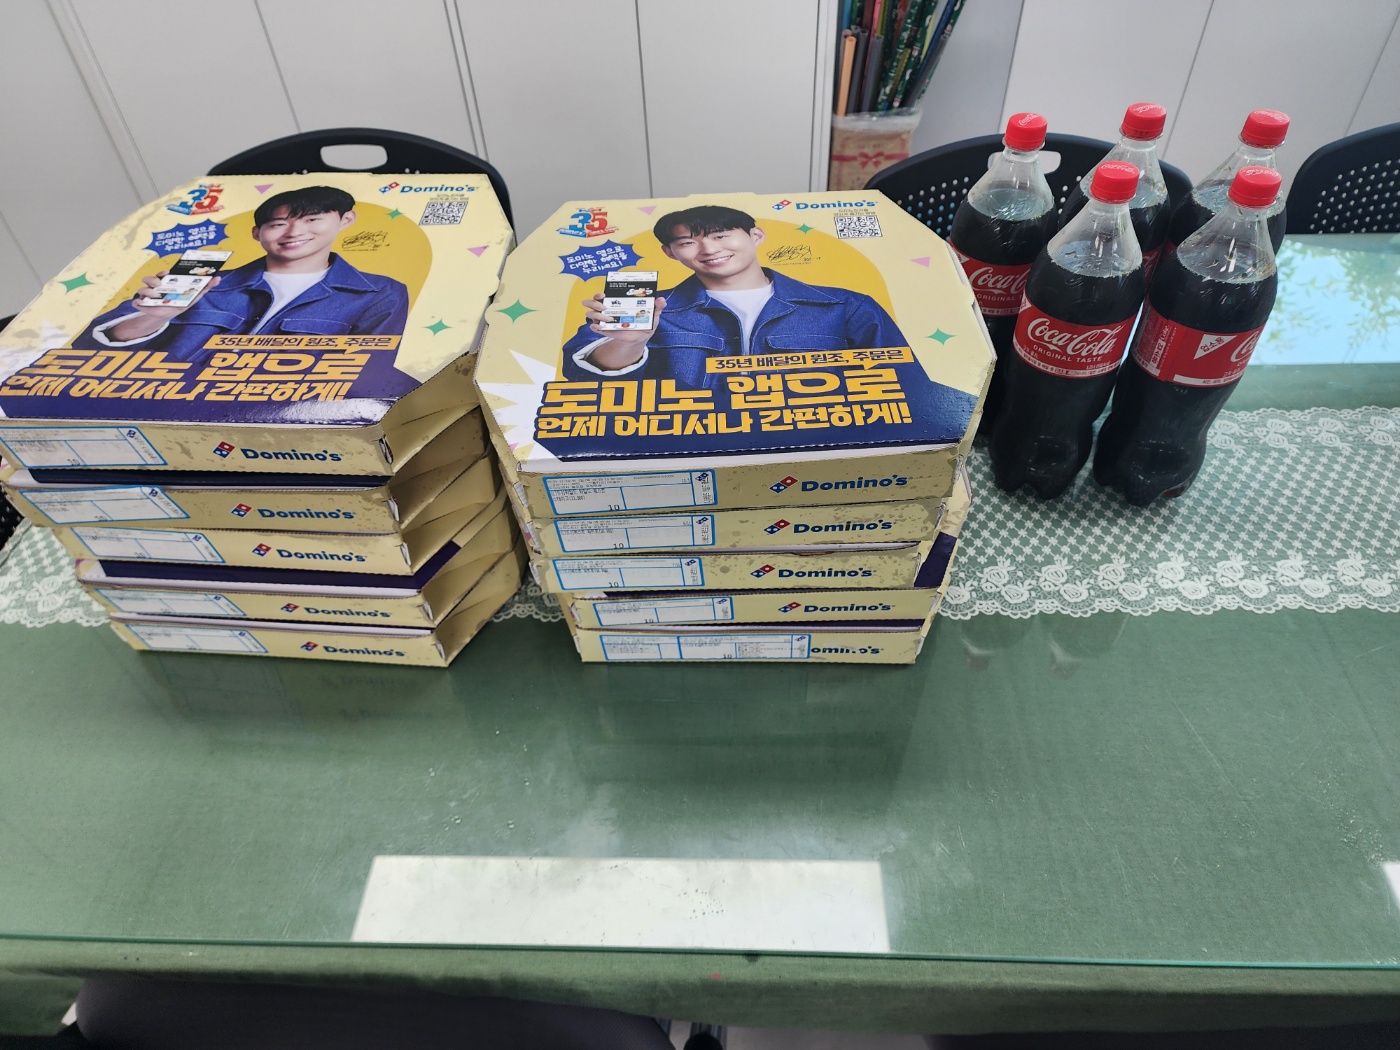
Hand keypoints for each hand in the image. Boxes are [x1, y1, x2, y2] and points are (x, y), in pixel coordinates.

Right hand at [106, 271, 220, 341]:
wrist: (166, 315)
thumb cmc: (179, 302)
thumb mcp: (193, 296)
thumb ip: (205, 287)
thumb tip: (218, 278)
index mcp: (166, 282)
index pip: (162, 274)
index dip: (163, 273)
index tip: (166, 274)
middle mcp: (154, 286)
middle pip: (149, 279)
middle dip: (153, 281)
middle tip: (159, 285)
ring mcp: (147, 294)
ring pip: (142, 289)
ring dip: (147, 292)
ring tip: (155, 297)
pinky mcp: (141, 304)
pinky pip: (136, 302)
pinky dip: (137, 303)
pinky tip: (141, 304)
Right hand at [581, 292, 665, 371]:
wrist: (642, 336)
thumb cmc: (646, 320)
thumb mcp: (653, 313)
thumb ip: (657, 306)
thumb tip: (661, 300)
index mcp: (618, 301)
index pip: (603, 295)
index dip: (599, 294)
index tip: (602, 295)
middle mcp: (608, 308)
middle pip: (593, 303)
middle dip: (594, 303)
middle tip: (603, 306)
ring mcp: (605, 319)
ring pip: (591, 314)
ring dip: (596, 316)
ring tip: (608, 318)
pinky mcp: (605, 330)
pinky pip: (595, 328)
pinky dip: (595, 327)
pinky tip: (598, 327)